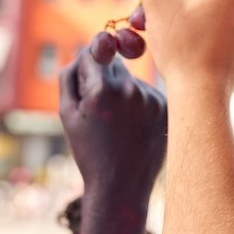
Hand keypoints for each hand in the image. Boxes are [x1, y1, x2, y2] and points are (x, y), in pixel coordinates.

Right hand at [58, 50, 166, 193]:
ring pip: (133, 80)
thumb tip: (85, 49)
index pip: (95, 50)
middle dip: (106, 78)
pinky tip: (135, 127)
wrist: (121, 184)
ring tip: (119, 124)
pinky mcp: (166, 108)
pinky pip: (149, 93)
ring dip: (124, 92)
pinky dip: (141, 104)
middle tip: (102, 110)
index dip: (89, 63)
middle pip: (116, 64)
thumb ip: (70, 75)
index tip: (90, 73)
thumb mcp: (67, 113)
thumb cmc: (89, 150)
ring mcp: (152, 98)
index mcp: (102, 89)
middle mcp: (130, 89)